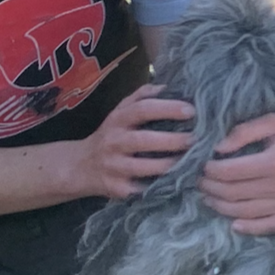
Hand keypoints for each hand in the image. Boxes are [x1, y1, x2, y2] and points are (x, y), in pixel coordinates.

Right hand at [75, 84, 193, 198]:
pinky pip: (140, 189)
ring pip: (142, 167)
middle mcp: (114, 142)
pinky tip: (176, 183)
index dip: (167, 109)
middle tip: (195, 139)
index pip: (142, 109)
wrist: (80, 166)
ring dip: (167, 165)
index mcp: (118, 120)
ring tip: (190, 162)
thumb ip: (140, 97)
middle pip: (143, 140)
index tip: (191, 110)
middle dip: (171, 140)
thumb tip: (166, 86)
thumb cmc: (110, 135)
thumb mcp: (119, 112)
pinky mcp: (117, 188)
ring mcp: (114, 166)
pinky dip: (158, 187)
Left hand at [197, 116, 274, 234]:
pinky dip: (249, 228)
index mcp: (274, 162)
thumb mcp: (274, 122)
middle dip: (211, 187)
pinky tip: (234, 224)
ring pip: (245, 212)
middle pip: (233, 193)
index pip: (230, 172)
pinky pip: (268, 226)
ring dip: (221, 206)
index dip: (210, 171)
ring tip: (209, 197)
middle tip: (200, 182)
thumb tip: (217, 148)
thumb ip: (244, 132)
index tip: (202, 166)